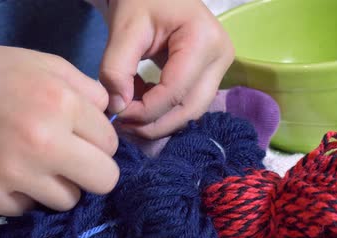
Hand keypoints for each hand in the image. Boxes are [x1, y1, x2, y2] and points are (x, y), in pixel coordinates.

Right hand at [0, 38, 118, 215]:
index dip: (100, 142)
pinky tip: (10, 172)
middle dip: (94, 171)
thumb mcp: (49, 65)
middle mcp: (42, 142)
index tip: (83, 138)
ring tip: (36, 163)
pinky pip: (31, 209)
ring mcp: (15, 174)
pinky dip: (26, 194)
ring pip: (69, 201)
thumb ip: (90, 92)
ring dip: (60, 185)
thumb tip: (113, 122)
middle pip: (104, 181)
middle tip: (74, 160)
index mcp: (62, 104)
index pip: (112, 145)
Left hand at [100, 0, 234, 138]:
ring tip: (130, 110)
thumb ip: (115, 68)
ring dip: (159, 119)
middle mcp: (221, 57)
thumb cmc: (143, 0)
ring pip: (191, 111)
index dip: (144, 111)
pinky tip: (141, 99)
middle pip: (190, 109)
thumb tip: (118, 108)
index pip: (174, 92)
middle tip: (123, 125)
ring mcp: (220, 68)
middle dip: (155, 124)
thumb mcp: (124, 28)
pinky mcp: (212, 75)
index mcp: (203, 40)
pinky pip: (189, 103)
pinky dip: (164, 110)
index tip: (116, 115)